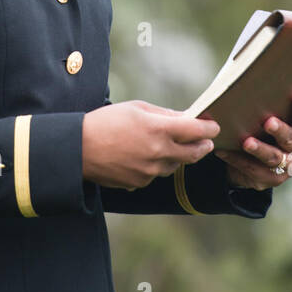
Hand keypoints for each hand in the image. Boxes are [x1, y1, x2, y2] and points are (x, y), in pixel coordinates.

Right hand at [82, 100, 219, 190]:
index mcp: (158, 130)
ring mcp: (150, 171)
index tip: (214, 126)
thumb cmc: (106, 122)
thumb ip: (165, 114)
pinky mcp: (140, 183)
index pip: (196, 130)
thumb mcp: (136, 109)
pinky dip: (157, 165)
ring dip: (178, 155)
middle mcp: (158, 153)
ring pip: (175, 164)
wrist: (77, 149)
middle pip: (194, 153)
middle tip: (206, 141)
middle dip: (203, 146)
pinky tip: (143, 155)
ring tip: (168, 144)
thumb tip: (186, 118)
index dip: (209, 128)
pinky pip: (156, 174)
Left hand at [214, 94, 291, 190]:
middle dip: (280, 131)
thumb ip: (267, 104)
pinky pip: (254, 170)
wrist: (259, 161)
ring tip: (247, 142)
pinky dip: (237, 160)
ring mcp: (289, 166)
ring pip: (274, 158)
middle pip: (291, 139)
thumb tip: (244, 80)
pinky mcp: (273, 179)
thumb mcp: (270, 116)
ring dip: (260, 149)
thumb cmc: (264, 128)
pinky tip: (223, 151)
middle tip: (268, 122)